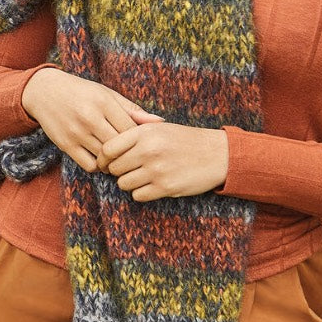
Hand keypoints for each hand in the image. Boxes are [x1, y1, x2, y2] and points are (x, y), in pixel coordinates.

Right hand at [21, 68, 162, 171]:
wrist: (45, 92)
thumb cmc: (83, 92)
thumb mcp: (107, 94)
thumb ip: (132, 109)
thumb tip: (160, 121)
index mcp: (104, 103)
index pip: (131, 129)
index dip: (140, 139)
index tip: (143, 142)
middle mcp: (90, 118)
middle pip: (120, 146)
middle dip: (129, 153)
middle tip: (135, 155)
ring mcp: (77, 133)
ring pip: (106, 158)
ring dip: (115, 162)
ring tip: (120, 158)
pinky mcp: (65, 145)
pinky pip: (90, 165)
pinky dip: (99, 166)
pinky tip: (102, 159)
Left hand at [96, 122, 228, 201]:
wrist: (217, 154)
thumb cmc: (185, 140)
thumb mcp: (160, 126)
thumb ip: (134, 130)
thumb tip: (106, 145)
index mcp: (145, 132)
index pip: (108, 149)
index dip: (103, 158)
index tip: (106, 163)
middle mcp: (148, 150)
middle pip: (113, 168)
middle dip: (118, 171)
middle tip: (130, 169)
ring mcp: (156, 170)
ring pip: (123, 184)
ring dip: (130, 183)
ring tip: (143, 176)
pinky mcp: (164, 187)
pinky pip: (138, 195)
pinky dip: (142, 192)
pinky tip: (153, 184)